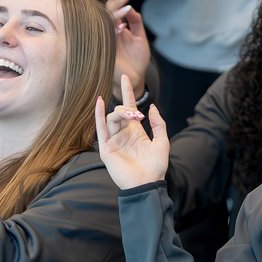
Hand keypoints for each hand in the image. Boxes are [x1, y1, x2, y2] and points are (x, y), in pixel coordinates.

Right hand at [95, 74, 168, 189]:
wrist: (147, 184)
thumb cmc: (156, 166)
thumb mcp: (162, 142)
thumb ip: (158, 124)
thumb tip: (152, 107)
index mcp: (135, 132)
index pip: (129, 108)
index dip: (128, 93)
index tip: (125, 77)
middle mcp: (123, 134)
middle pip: (120, 112)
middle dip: (127, 108)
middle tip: (137, 114)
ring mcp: (113, 140)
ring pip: (111, 119)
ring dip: (120, 113)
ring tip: (130, 116)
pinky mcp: (106, 149)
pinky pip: (100, 129)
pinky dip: (99, 115)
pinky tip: (100, 103)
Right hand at [106, 0, 150, 100]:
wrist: (135, 78)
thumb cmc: (137, 59)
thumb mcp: (140, 38)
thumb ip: (136, 23)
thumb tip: (132, 8)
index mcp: (116, 27)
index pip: (114, 8)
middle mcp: (108, 31)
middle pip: (108, 11)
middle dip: (117, 1)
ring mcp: (105, 39)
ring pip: (106, 22)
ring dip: (116, 13)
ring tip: (128, 4)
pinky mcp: (105, 50)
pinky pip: (106, 37)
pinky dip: (114, 30)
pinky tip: (122, 25)